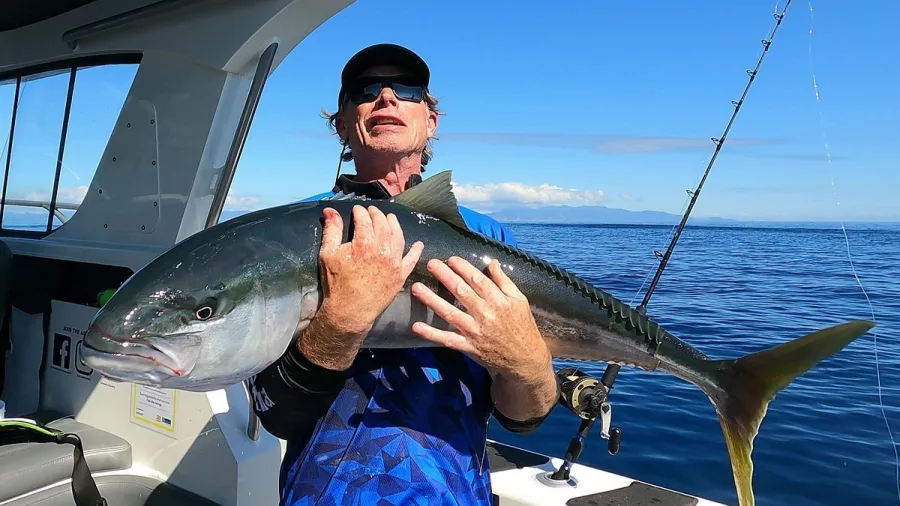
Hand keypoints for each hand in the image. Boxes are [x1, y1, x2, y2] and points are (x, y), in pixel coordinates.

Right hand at [298, 205, 423, 369]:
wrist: (350, 310)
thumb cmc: (336, 283)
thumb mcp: (328, 254)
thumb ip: (332, 230)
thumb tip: (330, 210)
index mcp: (363, 243)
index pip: (364, 219)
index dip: (360, 211)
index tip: (357, 210)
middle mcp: (381, 250)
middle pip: (382, 224)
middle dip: (377, 214)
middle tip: (372, 211)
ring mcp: (394, 262)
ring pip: (398, 236)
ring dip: (395, 224)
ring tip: (390, 219)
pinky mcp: (400, 275)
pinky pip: (412, 259)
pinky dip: (416, 251)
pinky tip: (418, 244)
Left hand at [409, 256, 550, 380]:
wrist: (525, 359)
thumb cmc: (523, 326)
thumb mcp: (519, 300)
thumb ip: (504, 281)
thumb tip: (492, 262)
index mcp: (498, 301)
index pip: (477, 279)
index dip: (462, 267)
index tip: (450, 259)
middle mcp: (485, 314)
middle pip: (461, 291)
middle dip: (444, 276)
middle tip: (430, 264)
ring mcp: (475, 331)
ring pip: (449, 313)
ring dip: (431, 300)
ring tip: (417, 288)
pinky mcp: (468, 347)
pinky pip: (447, 340)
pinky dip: (431, 334)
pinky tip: (417, 326)